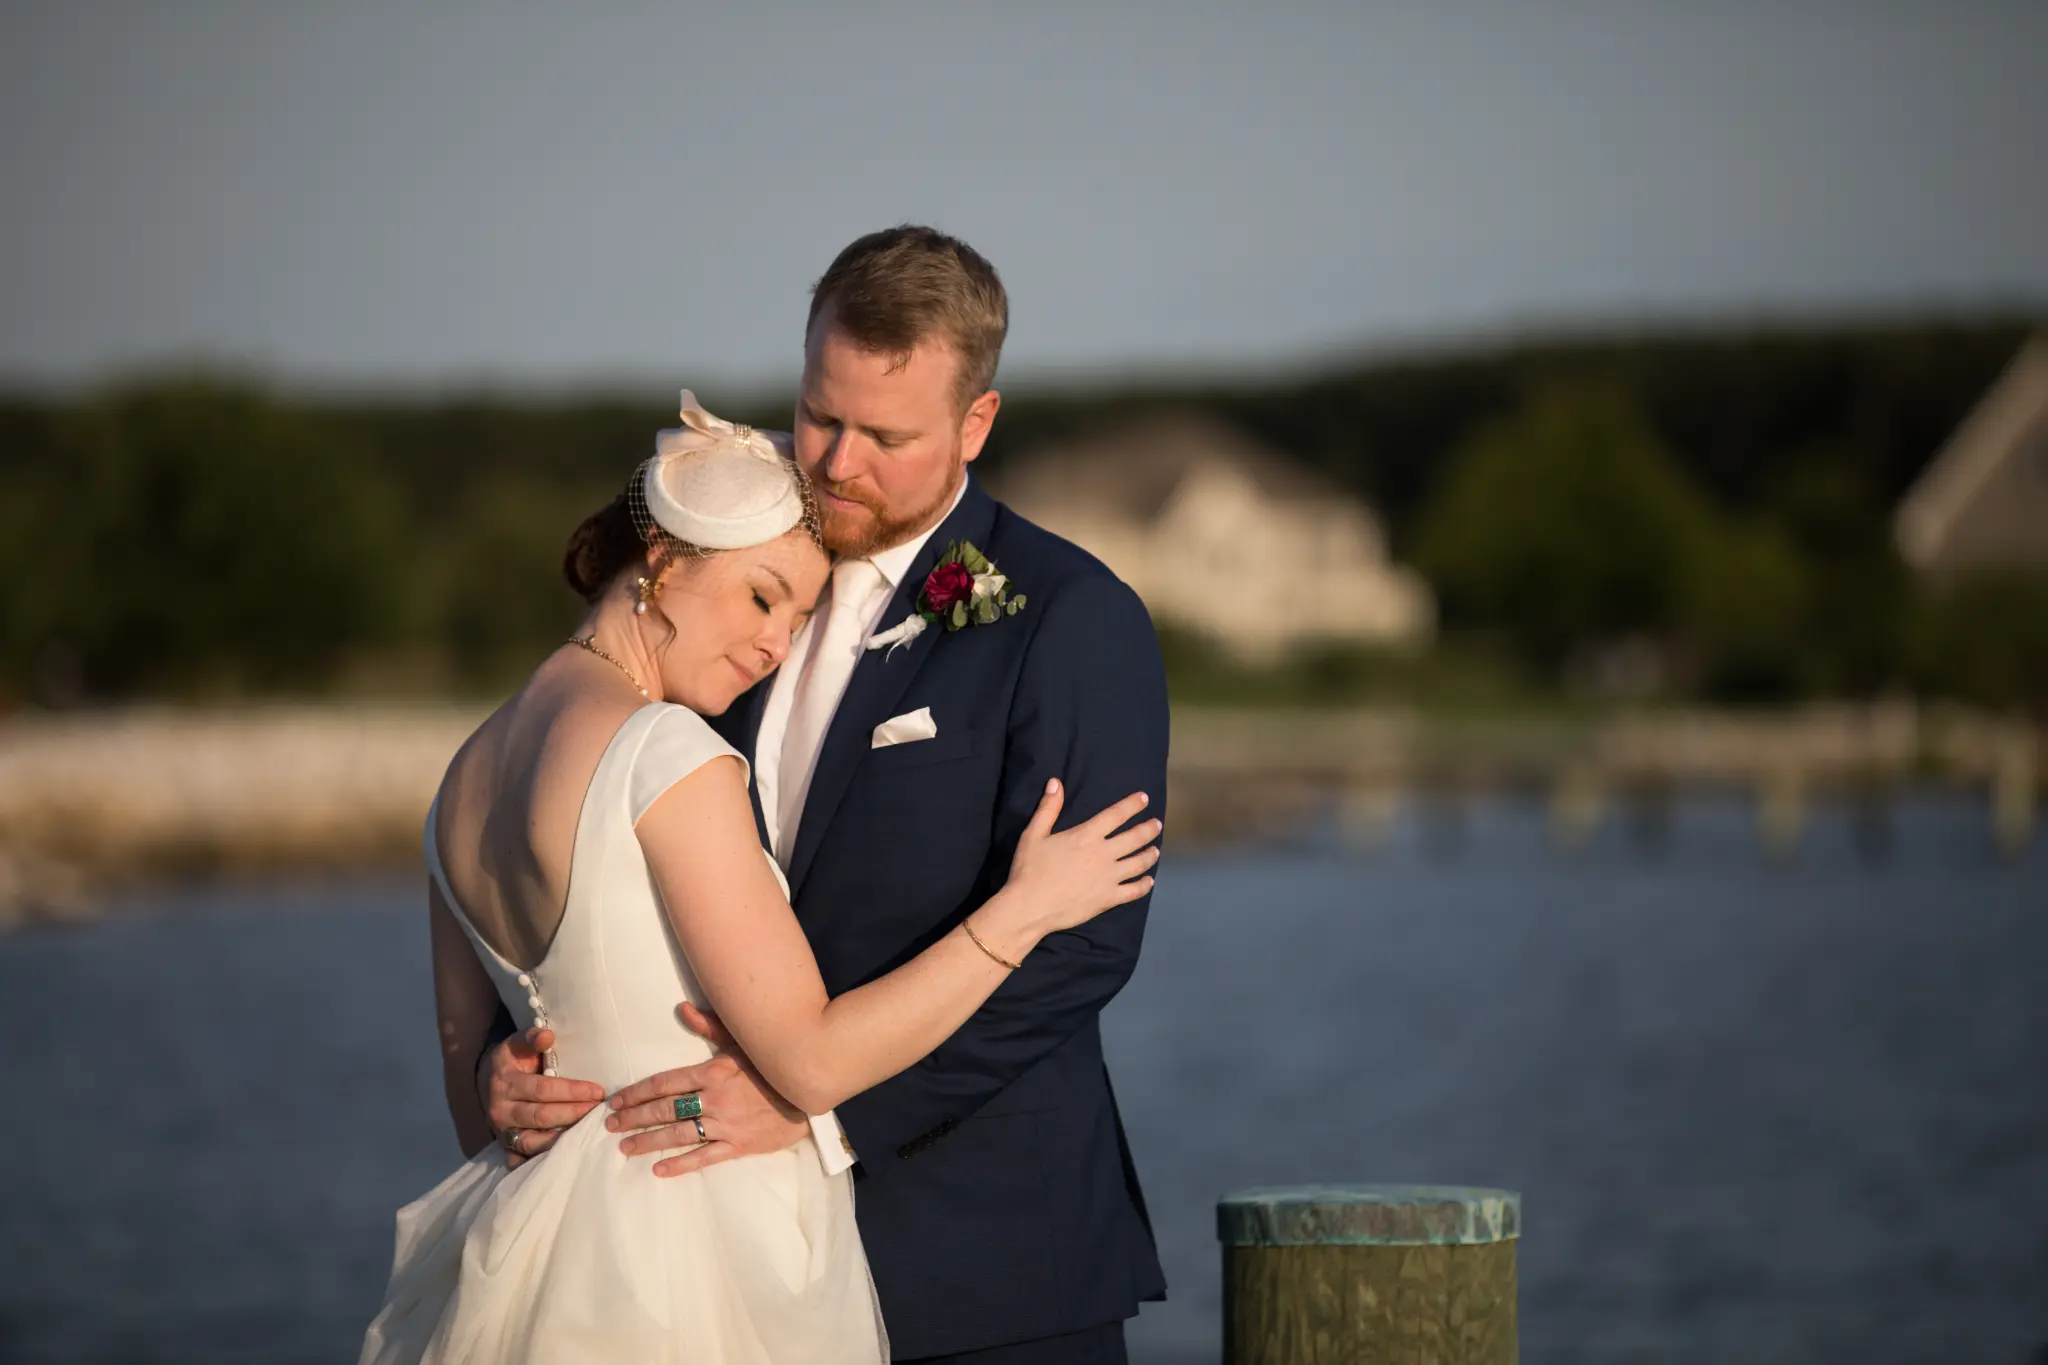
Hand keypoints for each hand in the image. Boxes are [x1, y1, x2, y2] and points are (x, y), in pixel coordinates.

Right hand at [481, 1027, 605, 1167]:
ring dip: (562, 1140)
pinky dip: (543, 1160)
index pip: (543, 1089)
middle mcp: (501, 1111)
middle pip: (541, 1116)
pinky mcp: (506, 1149)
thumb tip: (547, 1036)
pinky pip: (523, 1160)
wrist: (487, 1082)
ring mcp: (503, 1133)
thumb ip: (531, 1038)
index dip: (572, 1091)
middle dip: (574, 1114)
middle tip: (600, 1111)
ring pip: (533, 1142)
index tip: (598, 1091)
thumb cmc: (512, 1061)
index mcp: (505, 1083)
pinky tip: (567, 1155)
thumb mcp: (516, 1044)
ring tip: (589, 1132)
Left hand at [604, 1002, 809, 1176]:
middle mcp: (715, 1099)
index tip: (616, 1099)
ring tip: (624, 1148)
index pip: (665, 1083)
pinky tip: (658, 1169)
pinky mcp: (739, 1145)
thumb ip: (710, 1026)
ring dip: (648, 1141)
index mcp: (713, 1071)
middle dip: (634, 1117)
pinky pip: (704, 1157)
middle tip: (609, 1125)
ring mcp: (727, 1124)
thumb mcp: (742, 1041)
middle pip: (665, 1110)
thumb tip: (682, 1008)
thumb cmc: (771, 1064)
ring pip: (679, 1135)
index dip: (637, 1092)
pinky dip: (680, 1164)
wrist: (809, 1090)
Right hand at [994, 780, 1159, 941]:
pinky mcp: (1109, 899)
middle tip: (1157, 824)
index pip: (1116, 814)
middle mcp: (1103, 854)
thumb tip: (1056, 782)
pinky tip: (1149, 881)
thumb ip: (1048, 808)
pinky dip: (1144, 885)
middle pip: (1134, 838)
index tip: (1144, 798)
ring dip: (1150, 855)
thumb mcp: (1034, 834)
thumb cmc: (1029, 869)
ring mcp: (1109, 878)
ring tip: (1155, 850)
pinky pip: (1134, 891)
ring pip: (1139, 863)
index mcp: (1086, 836)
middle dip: (1148, 829)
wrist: (1030, 907)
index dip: (1133, 804)